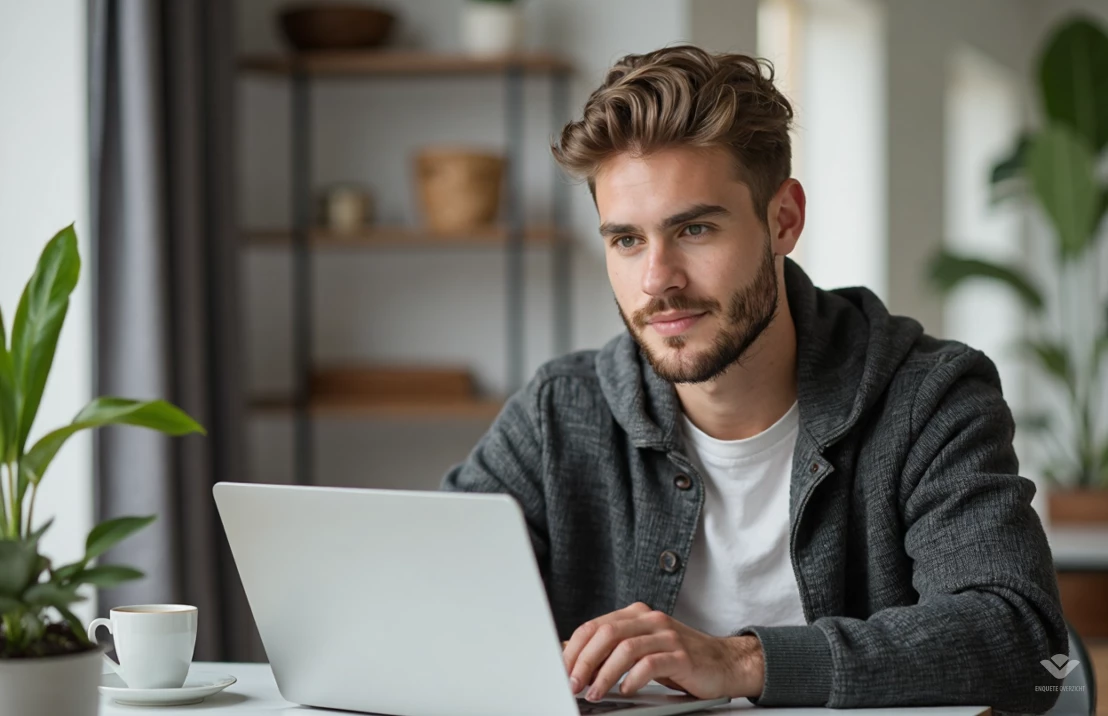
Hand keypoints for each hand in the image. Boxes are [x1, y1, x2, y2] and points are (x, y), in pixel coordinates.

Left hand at [561, 602, 763, 701]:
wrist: (723, 662)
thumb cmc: (677, 658)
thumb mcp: (639, 649)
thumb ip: (609, 649)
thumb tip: (569, 655)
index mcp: (635, 615)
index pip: (594, 626)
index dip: (574, 649)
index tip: (561, 671)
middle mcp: (649, 619)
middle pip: (606, 634)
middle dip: (584, 661)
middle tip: (573, 684)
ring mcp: (667, 635)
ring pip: (625, 649)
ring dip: (604, 674)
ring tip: (595, 693)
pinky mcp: (682, 655)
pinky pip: (650, 664)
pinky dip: (633, 679)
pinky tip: (626, 690)